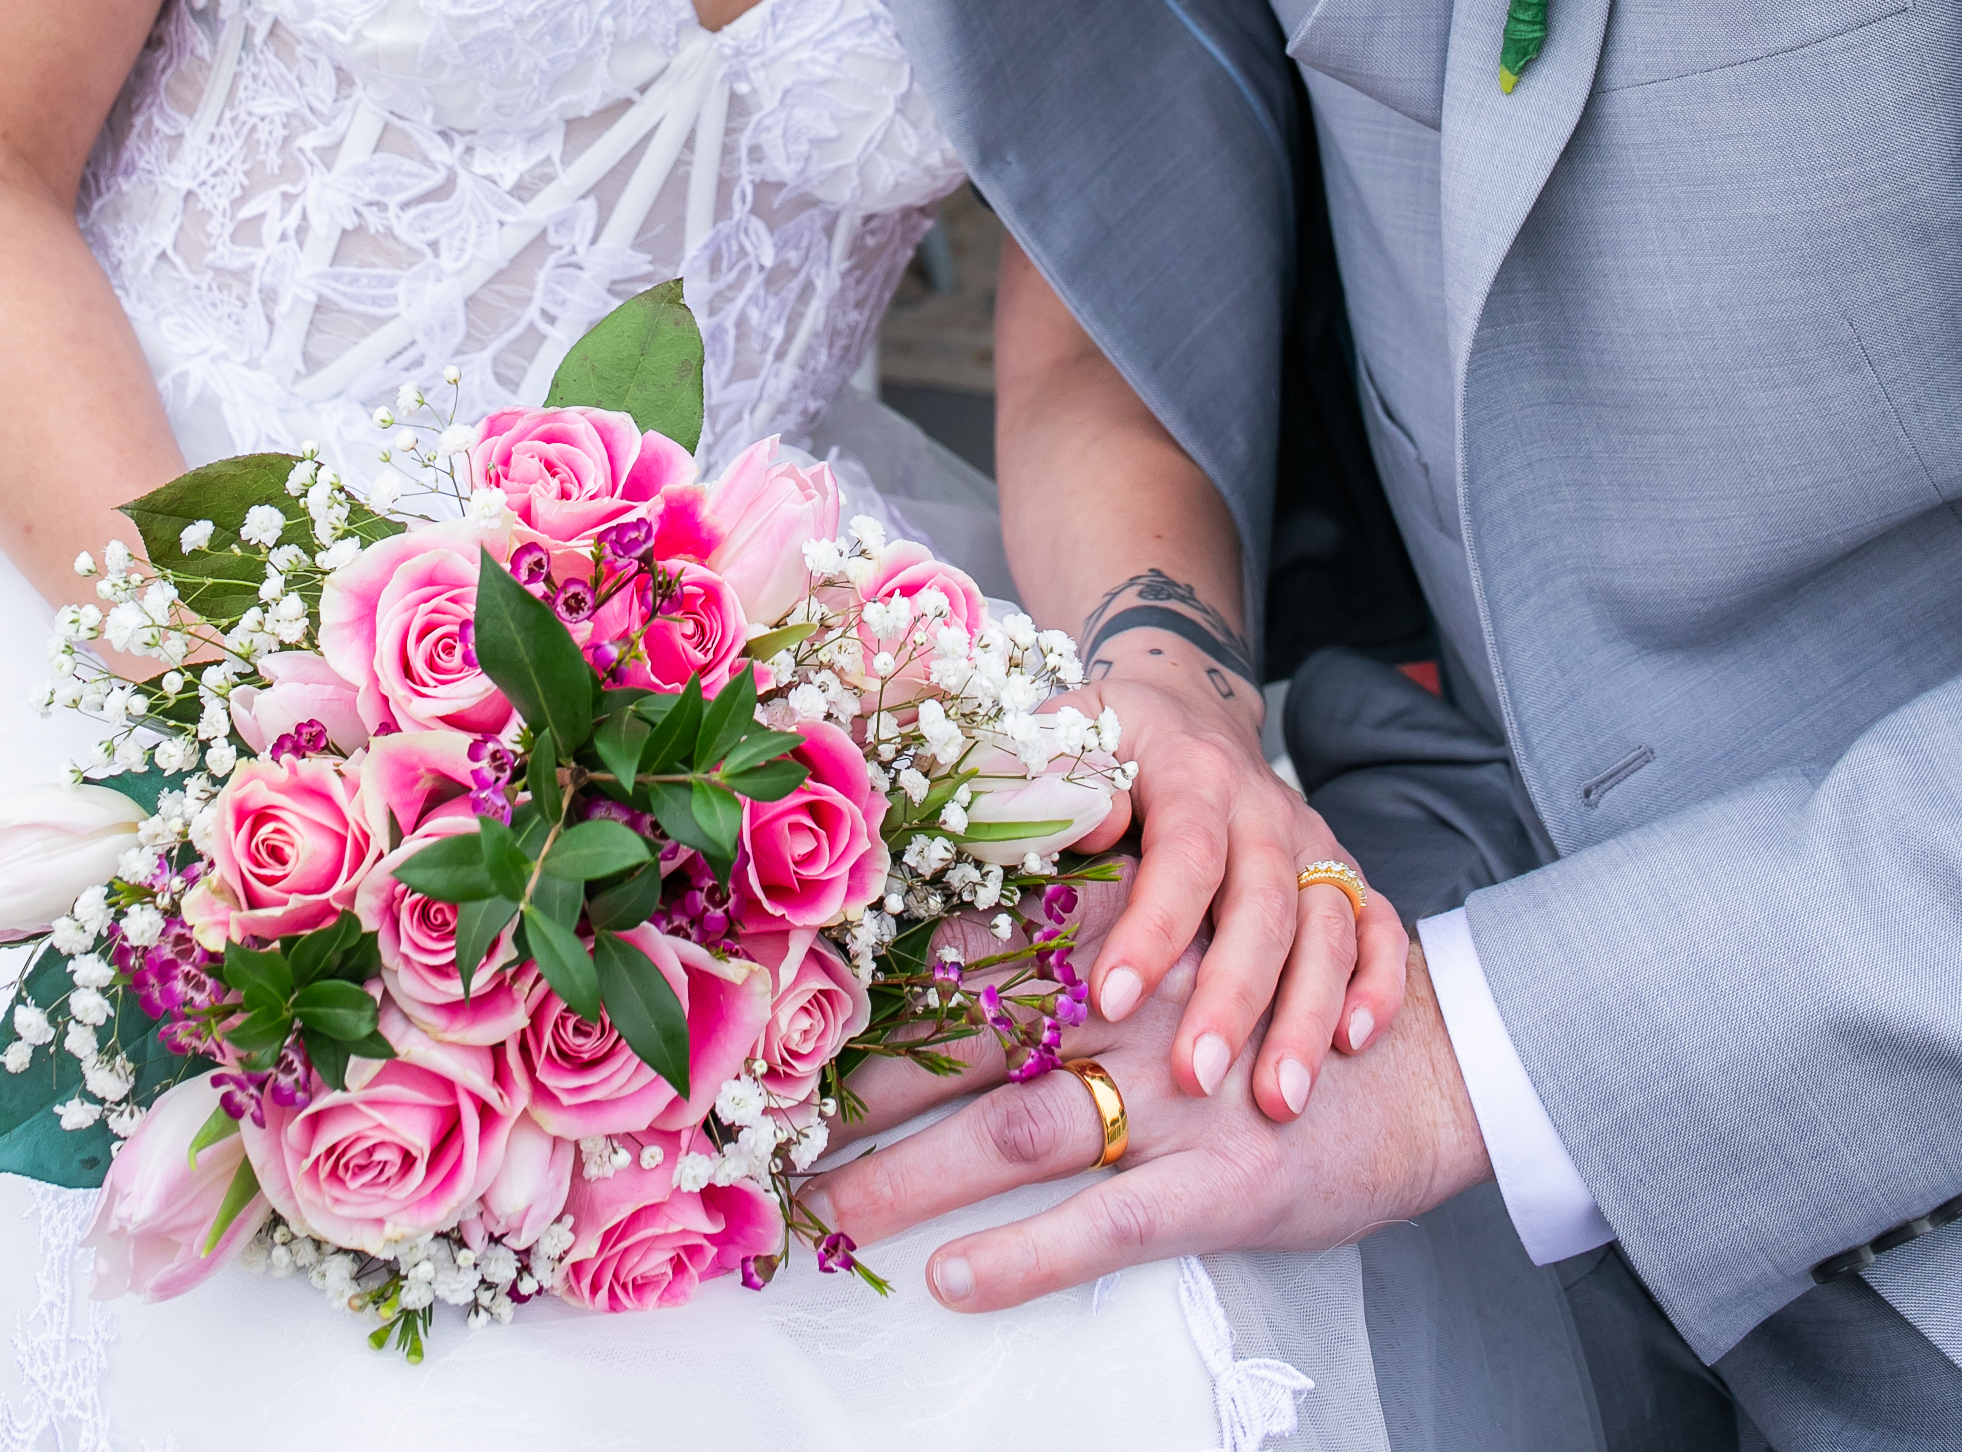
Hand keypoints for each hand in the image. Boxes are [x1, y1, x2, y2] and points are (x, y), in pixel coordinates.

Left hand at [809, 938, 1489, 1313]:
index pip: (967, 950)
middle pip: (964, 1039)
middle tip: (767, 1131)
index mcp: (1111, 932)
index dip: (876, 987)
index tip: (787, 1023)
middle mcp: (1126, 1003)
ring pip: (1013, 1128)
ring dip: (909, 1175)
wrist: (1430, 1062)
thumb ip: (1081, 921)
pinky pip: (1101, 1226)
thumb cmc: (1284, 996)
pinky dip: (1023, 1256)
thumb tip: (960, 930)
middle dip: (860, 1088)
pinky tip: (953, 1278)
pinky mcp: (1214, 1183)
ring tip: (824, 1211)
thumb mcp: (1185, 926)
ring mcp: (1167, 1096)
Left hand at [1082, 658, 1408, 1118]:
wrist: (1184, 707)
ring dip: (1307, 1016)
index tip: (1112, 1000)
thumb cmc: (1106, 741)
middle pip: (1263, 903)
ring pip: (1327, 927)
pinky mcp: (1342, 873)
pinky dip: (1379, 984)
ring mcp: (1310, 841)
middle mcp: (1262, 805)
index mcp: (1190, 769)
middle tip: (1196, 1079)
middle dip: (1234, 999)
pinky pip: (1380, 927)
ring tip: (1278, 1101)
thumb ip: (1053, 774)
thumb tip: (1086, 822)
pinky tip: (1353, 1046)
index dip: (1154, 926)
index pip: (1184, 849)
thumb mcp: (1062, 731)